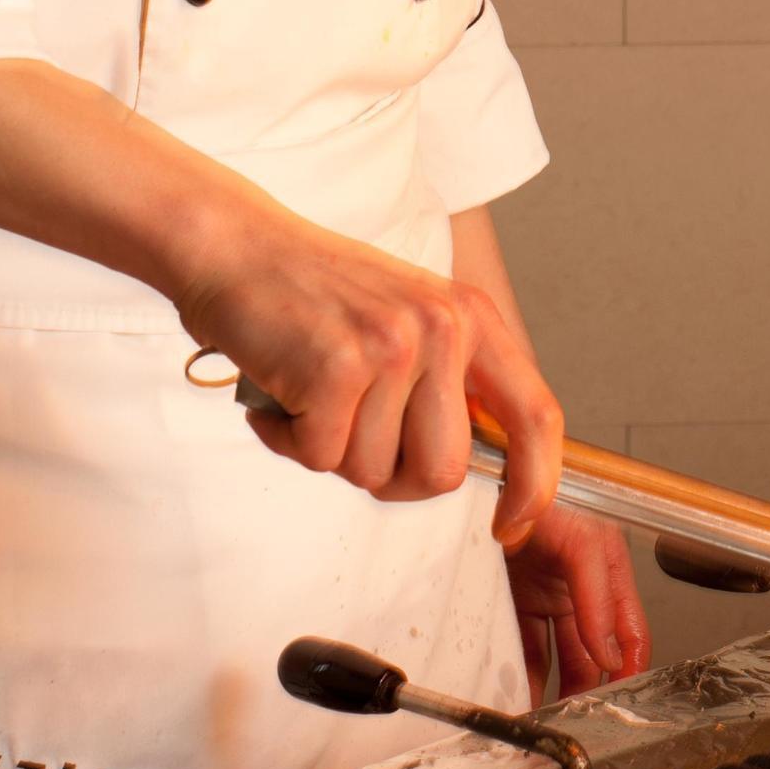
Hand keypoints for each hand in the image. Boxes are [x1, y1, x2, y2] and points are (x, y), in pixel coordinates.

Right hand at [176, 206, 562, 541]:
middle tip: (348, 434)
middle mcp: (443, 328)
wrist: (233, 245)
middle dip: (391, 477)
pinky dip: (287, 439)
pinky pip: (319, 457)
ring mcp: (392, 346)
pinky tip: (278, 392)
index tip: (513, 523)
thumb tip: (480, 470)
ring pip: (373, 471)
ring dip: (329, 450)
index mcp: (472, 319)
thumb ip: (449, 385)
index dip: (535, 482)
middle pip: (443, 471)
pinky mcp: (336, 366)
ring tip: (308, 393)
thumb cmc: (315, 295)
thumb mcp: (409, 321)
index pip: (536, 416)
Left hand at [505, 504, 650, 707]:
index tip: (621, 699)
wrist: (487, 477)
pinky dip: (520, 674)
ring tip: (545, 719)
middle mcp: (578, 584)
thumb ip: (598, 597)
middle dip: (587, 688)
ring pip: (555, 655)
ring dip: (551, 689)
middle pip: (590, 651)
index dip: (629, 665)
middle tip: (580, 720)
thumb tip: (609, 653)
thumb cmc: (543, 487)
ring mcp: (543, 594)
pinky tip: (518, 697)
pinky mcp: (512, 600)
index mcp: (608, 567)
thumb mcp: (584, 541)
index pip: (629, 628)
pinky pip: (522, 646)